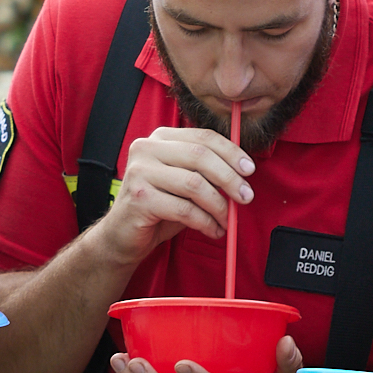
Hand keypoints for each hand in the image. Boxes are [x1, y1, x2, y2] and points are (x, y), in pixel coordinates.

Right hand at [92, 127, 253, 268]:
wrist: (122, 235)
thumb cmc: (157, 207)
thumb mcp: (183, 181)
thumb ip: (205, 170)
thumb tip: (243, 171)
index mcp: (159, 138)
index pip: (203, 137)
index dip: (231, 152)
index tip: (249, 170)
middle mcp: (146, 149)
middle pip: (200, 156)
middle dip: (229, 178)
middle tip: (245, 197)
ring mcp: (140, 172)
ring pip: (194, 184)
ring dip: (219, 205)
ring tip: (227, 220)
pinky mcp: (139, 198)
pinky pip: (184, 209)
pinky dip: (205, 222)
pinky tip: (212, 229)